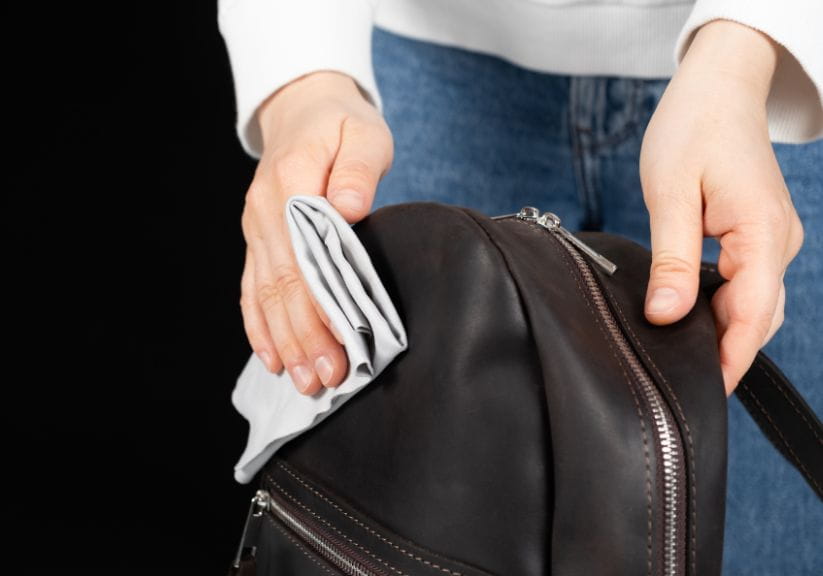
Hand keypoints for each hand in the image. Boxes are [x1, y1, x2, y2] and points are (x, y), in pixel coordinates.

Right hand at [240, 71, 393, 393]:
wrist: (304, 110)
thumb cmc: (341, 125)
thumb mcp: (363, 134)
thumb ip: (357, 169)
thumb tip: (348, 209)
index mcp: (290, 184)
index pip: (306, 256)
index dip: (322, 305)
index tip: (343, 343)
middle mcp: (265, 212)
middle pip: (284, 285)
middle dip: (305, 337)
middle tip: (328, 379)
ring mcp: (256, 229)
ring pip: (266, 295)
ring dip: (284, 342)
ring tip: (305, 382)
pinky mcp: (258, 241)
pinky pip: (252, 289)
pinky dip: (260, 326)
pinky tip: (271, 358)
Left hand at [640, 20, 803, 395]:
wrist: (718, 91)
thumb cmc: (692, 131)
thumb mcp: (671, 195)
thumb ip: (672, 258)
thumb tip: (667, 315)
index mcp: (762, 232)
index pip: (752, 312)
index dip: (728, 357)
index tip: (704, 391)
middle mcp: (778, 241)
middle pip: (756, 315)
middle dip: (724, 351)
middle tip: (678, 382)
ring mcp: (773, 240)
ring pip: (753, 303)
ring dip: (723, 331)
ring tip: (681, 355)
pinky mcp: (759, 236)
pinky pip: (746, 285)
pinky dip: (724, 307)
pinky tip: (692, 317)